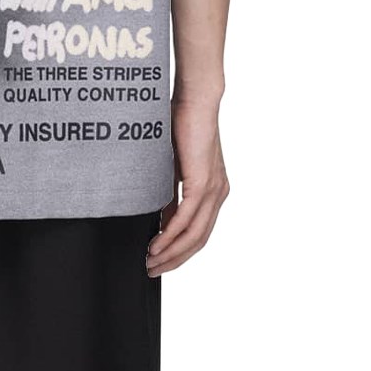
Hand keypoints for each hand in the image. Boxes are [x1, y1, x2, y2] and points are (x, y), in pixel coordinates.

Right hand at [148, 99, 229, 275]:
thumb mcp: (173, 168)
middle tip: (152, 270)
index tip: (159, 261)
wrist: (197, 100)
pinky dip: (170, 235)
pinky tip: (156, 244)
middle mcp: (219, 194)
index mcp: (214, 191)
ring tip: (151, 262)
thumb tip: (160, 220)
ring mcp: (214, 190)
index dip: (180, 252)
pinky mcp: (204, 183)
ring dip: (171, 252)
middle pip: (199, 240)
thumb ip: (170, 195)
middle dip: (174, 260)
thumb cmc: (183, 126)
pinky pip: (186, 218)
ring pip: (194, 235)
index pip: (200, 232)